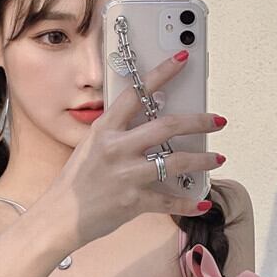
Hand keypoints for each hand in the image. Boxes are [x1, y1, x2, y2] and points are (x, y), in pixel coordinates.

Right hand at [36, 52, 227, 250]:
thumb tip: (148, 127)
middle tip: (217, 120)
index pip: (136, 93)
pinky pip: (169, 201)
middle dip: (198, 121)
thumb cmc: (75, 183)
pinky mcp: (134, 200)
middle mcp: (117, 148)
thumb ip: (117, 135)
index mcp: (104, 129)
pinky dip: (188, 203)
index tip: (182, 59)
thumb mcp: (89, 147)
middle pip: (167, 126)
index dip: (162, 74)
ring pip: (176, 162)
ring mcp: (127, 175)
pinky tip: (201, 203)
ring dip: (202, 159)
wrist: (59, 217)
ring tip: (218, 158)